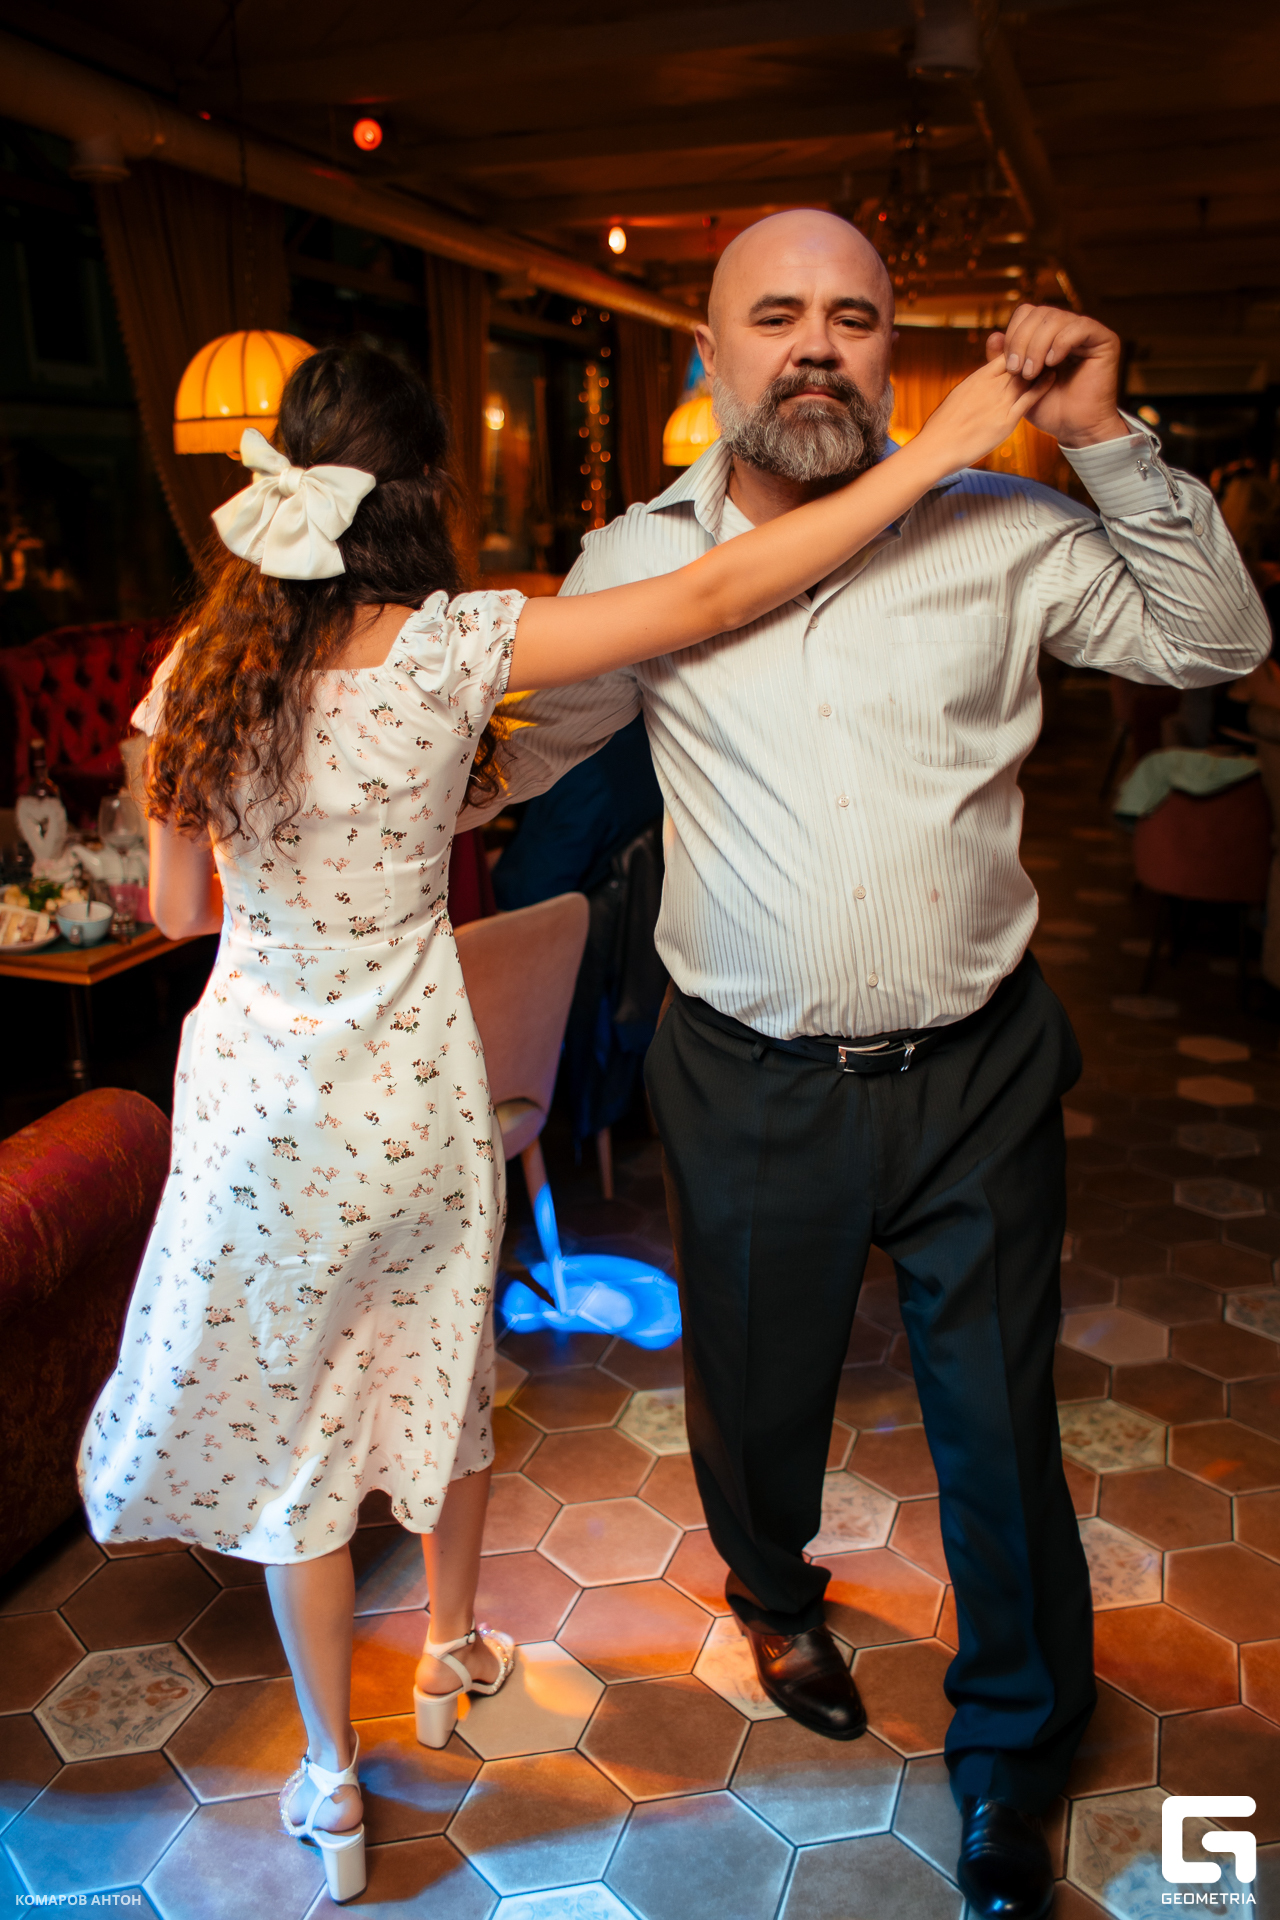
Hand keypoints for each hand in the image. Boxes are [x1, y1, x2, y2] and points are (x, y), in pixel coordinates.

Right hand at [914, 357, 1055, 473]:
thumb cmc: (941, 429)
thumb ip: (972, 390)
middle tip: (1050, 347)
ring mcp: (998, 402)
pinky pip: (1029, 398)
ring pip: (1026, 375)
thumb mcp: (956, 399)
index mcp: (976, 378)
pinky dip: (1042, 385)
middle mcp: (989, 386)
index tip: (1030, 350)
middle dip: (1034, 354)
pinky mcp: (1006, 420)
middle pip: (1019, 361)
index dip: (1019, 350)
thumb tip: (975, 390)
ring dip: (1041, 365)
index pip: (1005, 355)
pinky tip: (1052, 377)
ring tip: (1056, 357)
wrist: (935, 448)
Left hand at [986, 304, 1126, 447]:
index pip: (1027, 313)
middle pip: (1039, 312)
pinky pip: (1080, 327)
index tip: (1008, 365)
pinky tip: (1052, 363)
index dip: (1014, 333)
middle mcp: (1067, 328)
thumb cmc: (1047, 408)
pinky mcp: (1103, 339)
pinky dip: (1061, 343)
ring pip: (1056, 318)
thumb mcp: (1016, 384)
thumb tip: (993, 335)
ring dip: (1037, 346)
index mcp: (1047, 334)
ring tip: (1032, 373)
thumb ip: (1002, 361)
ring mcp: (1086, 332)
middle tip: (1018, 370)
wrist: (1073, 429)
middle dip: (1022, 341)